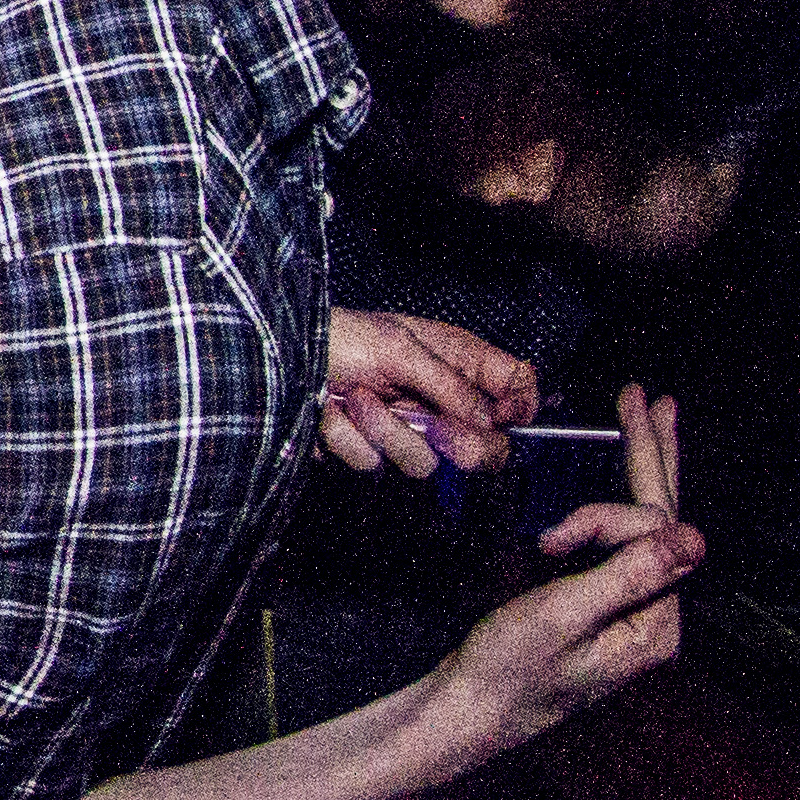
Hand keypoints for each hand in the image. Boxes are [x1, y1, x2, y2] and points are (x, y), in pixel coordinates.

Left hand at [319, 306, 537, 475]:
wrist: (279, 357)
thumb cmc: (338, 335)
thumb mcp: (398, 346)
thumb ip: (449, 385)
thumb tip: (489, 422)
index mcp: (456, 362)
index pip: (516, 387)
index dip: (520, 407)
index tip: (502, 419)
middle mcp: (438, 400)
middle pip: (485, 447)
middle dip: (461, 443)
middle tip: (436, 428)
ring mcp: (405, 428)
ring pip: (426, 462)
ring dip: (386, 432)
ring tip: (357, 397)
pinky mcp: (369, 448)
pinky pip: (374, 464)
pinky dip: (349, 437)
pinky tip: (331, 411)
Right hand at [429, 385, 696, 758]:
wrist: (471, 712)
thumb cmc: (507, 671)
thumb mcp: (564, 618)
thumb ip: (628, 574)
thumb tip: (693, 537)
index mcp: (655, 625)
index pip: (654, 536)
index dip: (604, 518)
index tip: (548, 540)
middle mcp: (653, 615)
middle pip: (664, 519)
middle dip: (653, 455)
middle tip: (647, 398)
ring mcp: (632, 610)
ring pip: (646, 524)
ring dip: (640, 469)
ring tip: (642, 416)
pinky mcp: (606, 605)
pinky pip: (625, 541)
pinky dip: (621, 499)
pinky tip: (626, 473)